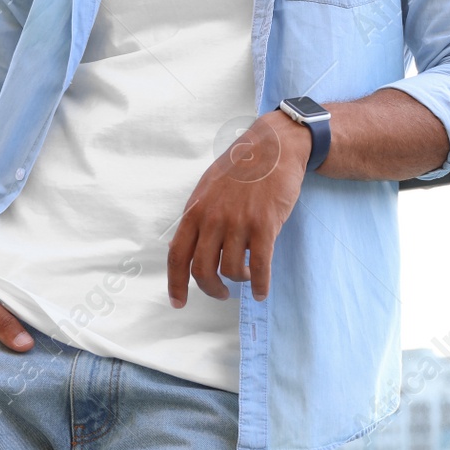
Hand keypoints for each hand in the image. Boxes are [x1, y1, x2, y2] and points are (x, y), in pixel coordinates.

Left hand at [168, 111, 310, 305]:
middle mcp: (213, 219)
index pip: (177, 255)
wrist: (273, 147)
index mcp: (195, 210)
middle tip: (221, 292)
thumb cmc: (242, 167)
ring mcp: (238, 223)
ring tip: (247, 275)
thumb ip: (199, 216)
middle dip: (211, 289)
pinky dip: (261, 285)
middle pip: (202, 271)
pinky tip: (262, 291)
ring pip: (232, 271)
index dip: (175, 284)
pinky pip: (260, 267)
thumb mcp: (208, 188)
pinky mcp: (264, 226)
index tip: (179, 302)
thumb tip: (189, 247)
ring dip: (240, 280)